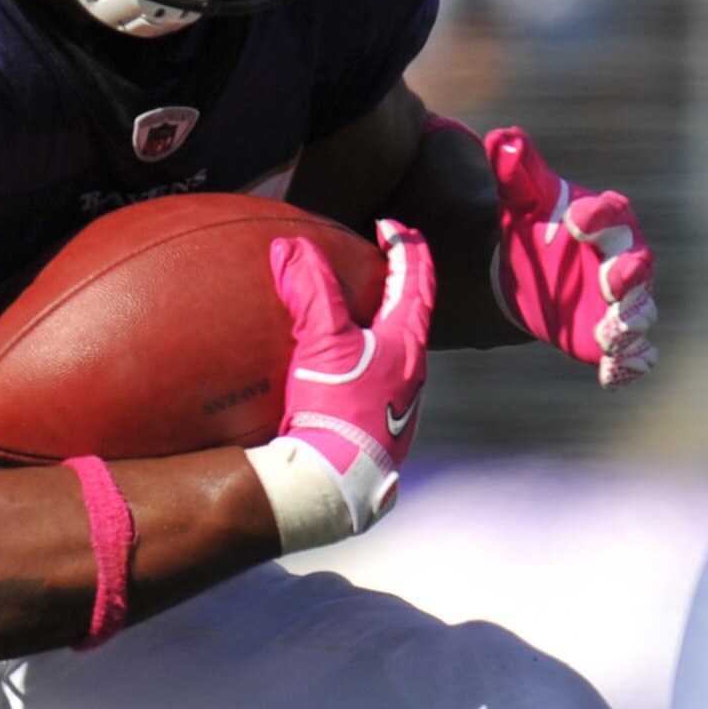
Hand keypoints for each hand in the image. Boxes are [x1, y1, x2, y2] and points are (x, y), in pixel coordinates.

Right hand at [249, 221, 430, 551]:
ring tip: (358, 312)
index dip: (406, 247)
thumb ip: (310, 290)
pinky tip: (338, 369)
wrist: (336, 482)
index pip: (417, 281)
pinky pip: (376, 379)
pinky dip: (363, 359)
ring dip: (382, 325)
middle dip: (401, 284)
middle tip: (383, 262)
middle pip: (413, 316)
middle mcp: (412, 374)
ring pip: (397, 351)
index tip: (390, 226)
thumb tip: (290, 247)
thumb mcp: (323, 342)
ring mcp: (397, 403)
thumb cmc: (338, 409)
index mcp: (407, 345)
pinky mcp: (378, 428)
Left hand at [478, 126, 655, 384]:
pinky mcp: (613, 335)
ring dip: (630, 323)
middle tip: (611, 282)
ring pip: (640, 312)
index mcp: (607, 219)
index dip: (599, 216)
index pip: (611, 213)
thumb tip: (504, 137)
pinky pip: (634, 353)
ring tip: (610, 334)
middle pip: (639, 266)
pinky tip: (611, 374)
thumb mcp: (521, 198)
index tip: (575, 219)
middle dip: (629, 275)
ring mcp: (623, 300)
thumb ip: (516, 170)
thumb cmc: (534, 224)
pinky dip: (629, 364)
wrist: (530, 267)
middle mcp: (625, 259)